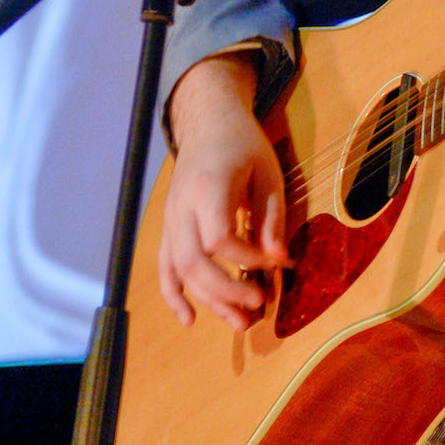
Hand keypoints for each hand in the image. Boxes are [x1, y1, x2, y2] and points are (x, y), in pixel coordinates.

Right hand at [158, 53, 291, 329]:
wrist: (208, 123)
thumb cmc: (243, 145)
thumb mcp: (268, 173)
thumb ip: (272, 217)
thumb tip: (278, 259)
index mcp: (208, 188)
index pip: (219, 239)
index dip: (247, 259)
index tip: (274, 261)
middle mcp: (181, 207)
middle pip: (194, 262)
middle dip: (227, 290)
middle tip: (259, 304)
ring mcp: (170, 219)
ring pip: (180, 270)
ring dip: (209, 300)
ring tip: (240, 322)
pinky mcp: (169, 227)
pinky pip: (165, 267)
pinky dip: (174, 295)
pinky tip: (190, 319)